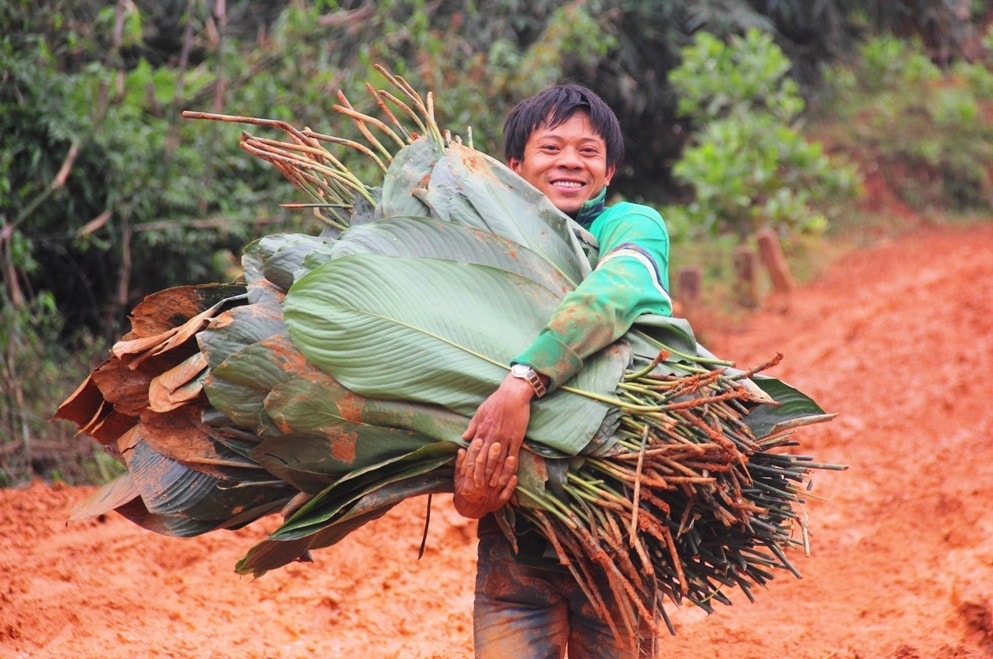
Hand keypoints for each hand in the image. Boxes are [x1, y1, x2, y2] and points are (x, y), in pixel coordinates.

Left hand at [452, 373, 533, 517]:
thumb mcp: (479, 412)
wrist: (512, 394)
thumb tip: (464, 438)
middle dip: (481, 475)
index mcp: (481, 431)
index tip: (468, 477)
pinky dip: (511, 466)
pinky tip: (510, 474)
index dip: (470, 466)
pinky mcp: (516, 437)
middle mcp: (491, 437)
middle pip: (484, 460)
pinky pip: (513, 454)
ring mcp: (504, 438)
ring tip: (494, 486)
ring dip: (495, 474)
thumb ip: (472, 426)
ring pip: (498, 460)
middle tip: (480, 488)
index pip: (473, 452)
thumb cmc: (495, 402)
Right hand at [453, 439, 517, 517]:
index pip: (472, 464)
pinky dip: (511, 486)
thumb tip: (461, 450)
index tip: (479, 440)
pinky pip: (506, 494)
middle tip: (497, 444)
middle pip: (487, 471)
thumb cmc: (463, 490)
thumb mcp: (458, 478)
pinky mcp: (499, 502)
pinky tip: (516, 476)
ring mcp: (491, 495)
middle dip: (492, 458)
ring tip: (511, 458)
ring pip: (499, 482)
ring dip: (506, 470)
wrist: (469, 510)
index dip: (475, 452)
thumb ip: (460, 464)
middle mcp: (480, 488)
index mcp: (469, 481)